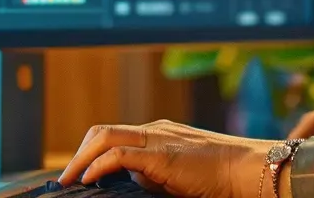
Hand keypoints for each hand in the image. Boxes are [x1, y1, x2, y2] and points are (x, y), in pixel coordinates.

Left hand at [58, 120, 275, 197]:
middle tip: (66, 180)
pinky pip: (118, 154)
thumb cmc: (220, 178)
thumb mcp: (177, 176)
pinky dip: (98, 167)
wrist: (247, 170)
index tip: (76, 177)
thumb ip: (152, 176)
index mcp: (158, 134)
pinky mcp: (162, 154)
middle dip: (78, 155)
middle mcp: (154, 130)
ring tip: (69, 182)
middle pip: (101, 132)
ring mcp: (158, 138)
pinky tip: (89, 182)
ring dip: (80, 160)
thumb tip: (129, 183)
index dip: (89, 155)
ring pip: (104, 137)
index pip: (113, 136)